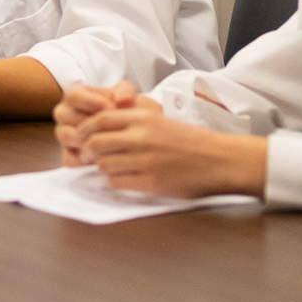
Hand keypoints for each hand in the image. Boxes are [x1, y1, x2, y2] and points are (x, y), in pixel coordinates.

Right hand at [53, 81, 138, 164]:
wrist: (126, 130)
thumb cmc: (122, 108)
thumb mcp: (126, 95)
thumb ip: (125, 92)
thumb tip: (124, 100)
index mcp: (73, 95)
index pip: (73, 96)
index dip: (92, 101)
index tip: (111, 107)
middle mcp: (64, 114)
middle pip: (66, 116)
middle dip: (92, 122)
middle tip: (113, 127)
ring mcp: (64, 134)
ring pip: (67, 136)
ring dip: (88, 139)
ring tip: (110, 141)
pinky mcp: (67, 154)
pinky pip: (70, 157)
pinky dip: (87, 158)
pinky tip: (105, 156)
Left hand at [73, 100, 268, 198]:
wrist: (222, 160)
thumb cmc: (192, 141)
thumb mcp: (161, 122)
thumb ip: (132, 123)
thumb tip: (99, 130)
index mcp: (145, 118)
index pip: (100, 119)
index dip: (84, 129)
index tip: (80, 137)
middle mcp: (142, 137)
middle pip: (96, 143)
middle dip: (88, 151)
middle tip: (89, 157)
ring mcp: (146, 160)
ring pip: (104, 165)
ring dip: (104, 168)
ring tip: (115, 167)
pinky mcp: (152, 182)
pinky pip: (118, 182)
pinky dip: (116, 181)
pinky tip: (126, 178)